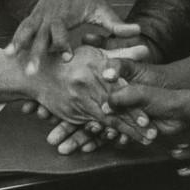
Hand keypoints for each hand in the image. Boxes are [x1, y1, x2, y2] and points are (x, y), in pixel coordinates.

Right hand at [7, 0, 138, 73]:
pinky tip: (8, 54)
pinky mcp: (34, 16)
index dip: (63, 44)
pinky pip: (23, 28)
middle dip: (36, 53)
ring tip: (11, 58)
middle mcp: (49, 14)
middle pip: (40, 34)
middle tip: (32, 71)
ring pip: (27, 30)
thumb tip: (138, 31)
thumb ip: (117, 24)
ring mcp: (39, 14)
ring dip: (19, 44)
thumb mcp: (103, 9)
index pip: (62, 30)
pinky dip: (15, 39)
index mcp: (65, 13)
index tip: (66, 58)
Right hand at [30, 46, 156, 144]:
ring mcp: (78, 100)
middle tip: (153, 134)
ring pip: (106, 119)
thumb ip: (121, 54)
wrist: (36, 73)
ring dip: (126, 131)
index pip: (119, 89)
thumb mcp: (94, 52)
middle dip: (135, 122)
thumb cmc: (70, 60)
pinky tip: (121, 140)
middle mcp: (86, 84)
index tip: (149, 117)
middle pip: (115, 107)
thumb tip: (145, 49)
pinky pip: (91, 125)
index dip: (134, 105)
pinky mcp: (71, 113)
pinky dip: (107, 133)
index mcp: (94, 67)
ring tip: (144, 140)